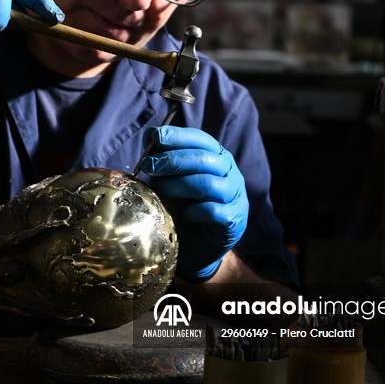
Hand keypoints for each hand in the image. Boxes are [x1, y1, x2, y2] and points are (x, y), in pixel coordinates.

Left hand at [140, 126, 247, 281]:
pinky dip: (193, 211)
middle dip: (173, 160)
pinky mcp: (234, 220)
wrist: (194, 247)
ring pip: (208, 184)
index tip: (156, 136)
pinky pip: (213, 211)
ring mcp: (236, 196)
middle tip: (149, 166)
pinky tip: (180, 214)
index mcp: (216, 157)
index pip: (201, 140)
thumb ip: (162, 160)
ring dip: (178, 185)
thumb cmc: (181, 207)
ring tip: (159, 190)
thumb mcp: (168, 180)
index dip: (178, 136)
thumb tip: (149, 137)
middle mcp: (230, 172)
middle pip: (204, 159)